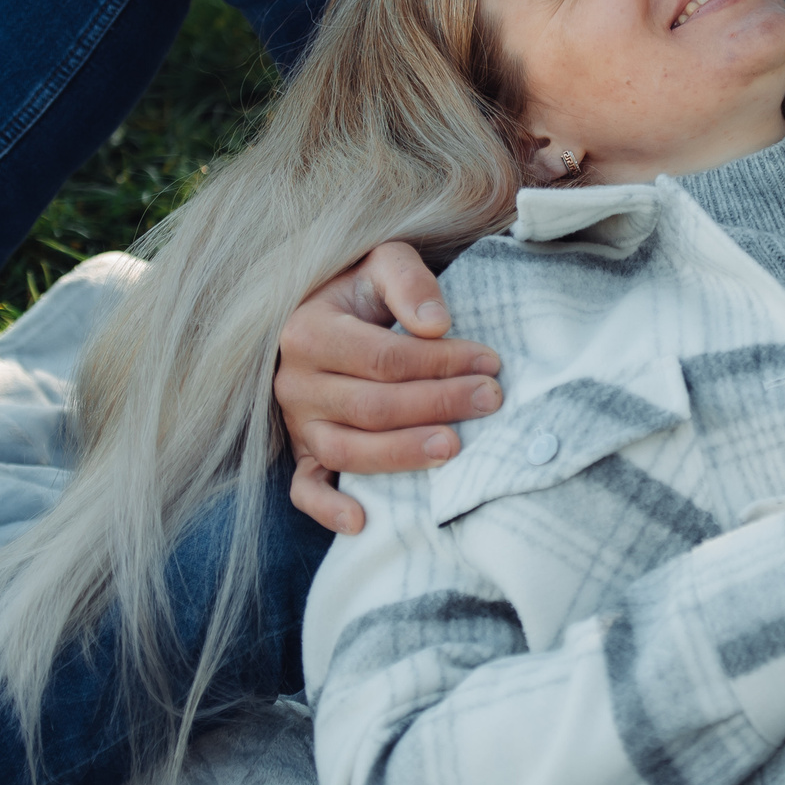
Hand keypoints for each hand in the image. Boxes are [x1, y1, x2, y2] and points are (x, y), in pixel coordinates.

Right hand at [275, 242, 503, 532]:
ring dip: (402, 455)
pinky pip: (304, 489)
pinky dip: (328, 508)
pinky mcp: (300, 454)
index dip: (440, 363)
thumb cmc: (360, 291)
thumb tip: (437, 323)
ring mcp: (296, 423)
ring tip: (454, 449)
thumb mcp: (382, 263)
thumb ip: (409, 281)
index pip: (383, 359)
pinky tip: (363, 521)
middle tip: (490, 400)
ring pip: (346, 450)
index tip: (489, 362)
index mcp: (308, 332)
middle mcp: (294, 382)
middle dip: (437, 405)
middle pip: (371, 406)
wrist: (320, 311)